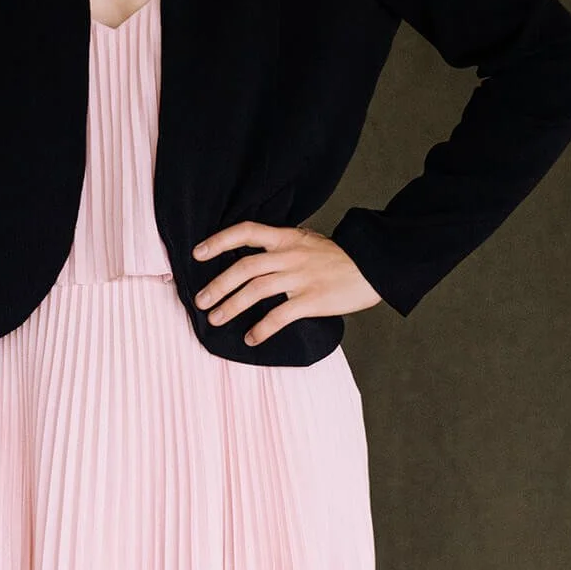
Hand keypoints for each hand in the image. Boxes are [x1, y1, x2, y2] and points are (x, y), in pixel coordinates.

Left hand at [191, 221, 382, 343]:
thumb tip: (255, 253)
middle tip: (201, 300)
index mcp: (287, 237)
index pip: (246, 231)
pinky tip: (251, 338)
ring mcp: (301, 277)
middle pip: (245, 266)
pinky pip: (280, 315)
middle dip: (219, 284)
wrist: (372, 267)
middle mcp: (290, 254)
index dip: (219, 241)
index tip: (198, 253)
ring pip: (256, 289)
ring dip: (232, 306)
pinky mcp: (313, 299)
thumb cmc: (339, 257)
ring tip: (216, 319)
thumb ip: (282, 246)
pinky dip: (262, 328)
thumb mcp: (308, 241)